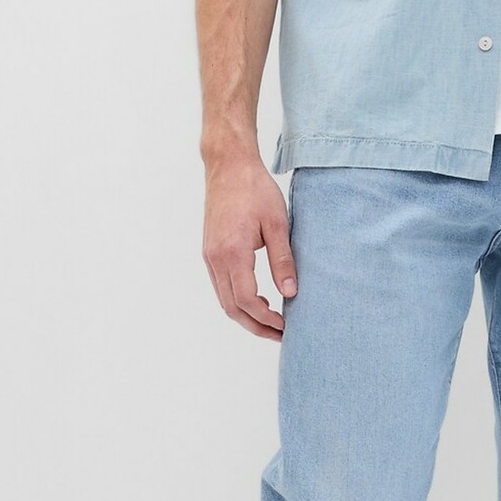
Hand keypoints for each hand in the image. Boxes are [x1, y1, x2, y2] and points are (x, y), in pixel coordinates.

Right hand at [202, 151, 296, 339]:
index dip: (266, 318)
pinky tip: (258, 298)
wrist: (228, 165)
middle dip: (255, 326)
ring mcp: (209, 256)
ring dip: (246, 315)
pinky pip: (221, 286)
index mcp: (232, 252)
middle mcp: (215, 258)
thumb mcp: (278, 222)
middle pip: (231, 307)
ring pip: (224, 299)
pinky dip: (237, 300)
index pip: (247, 300)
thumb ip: (283, 259)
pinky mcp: (210, 251)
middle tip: (280, 334)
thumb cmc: (255, 189)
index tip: (286, 326)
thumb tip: (291, 292)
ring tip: (272, 321)